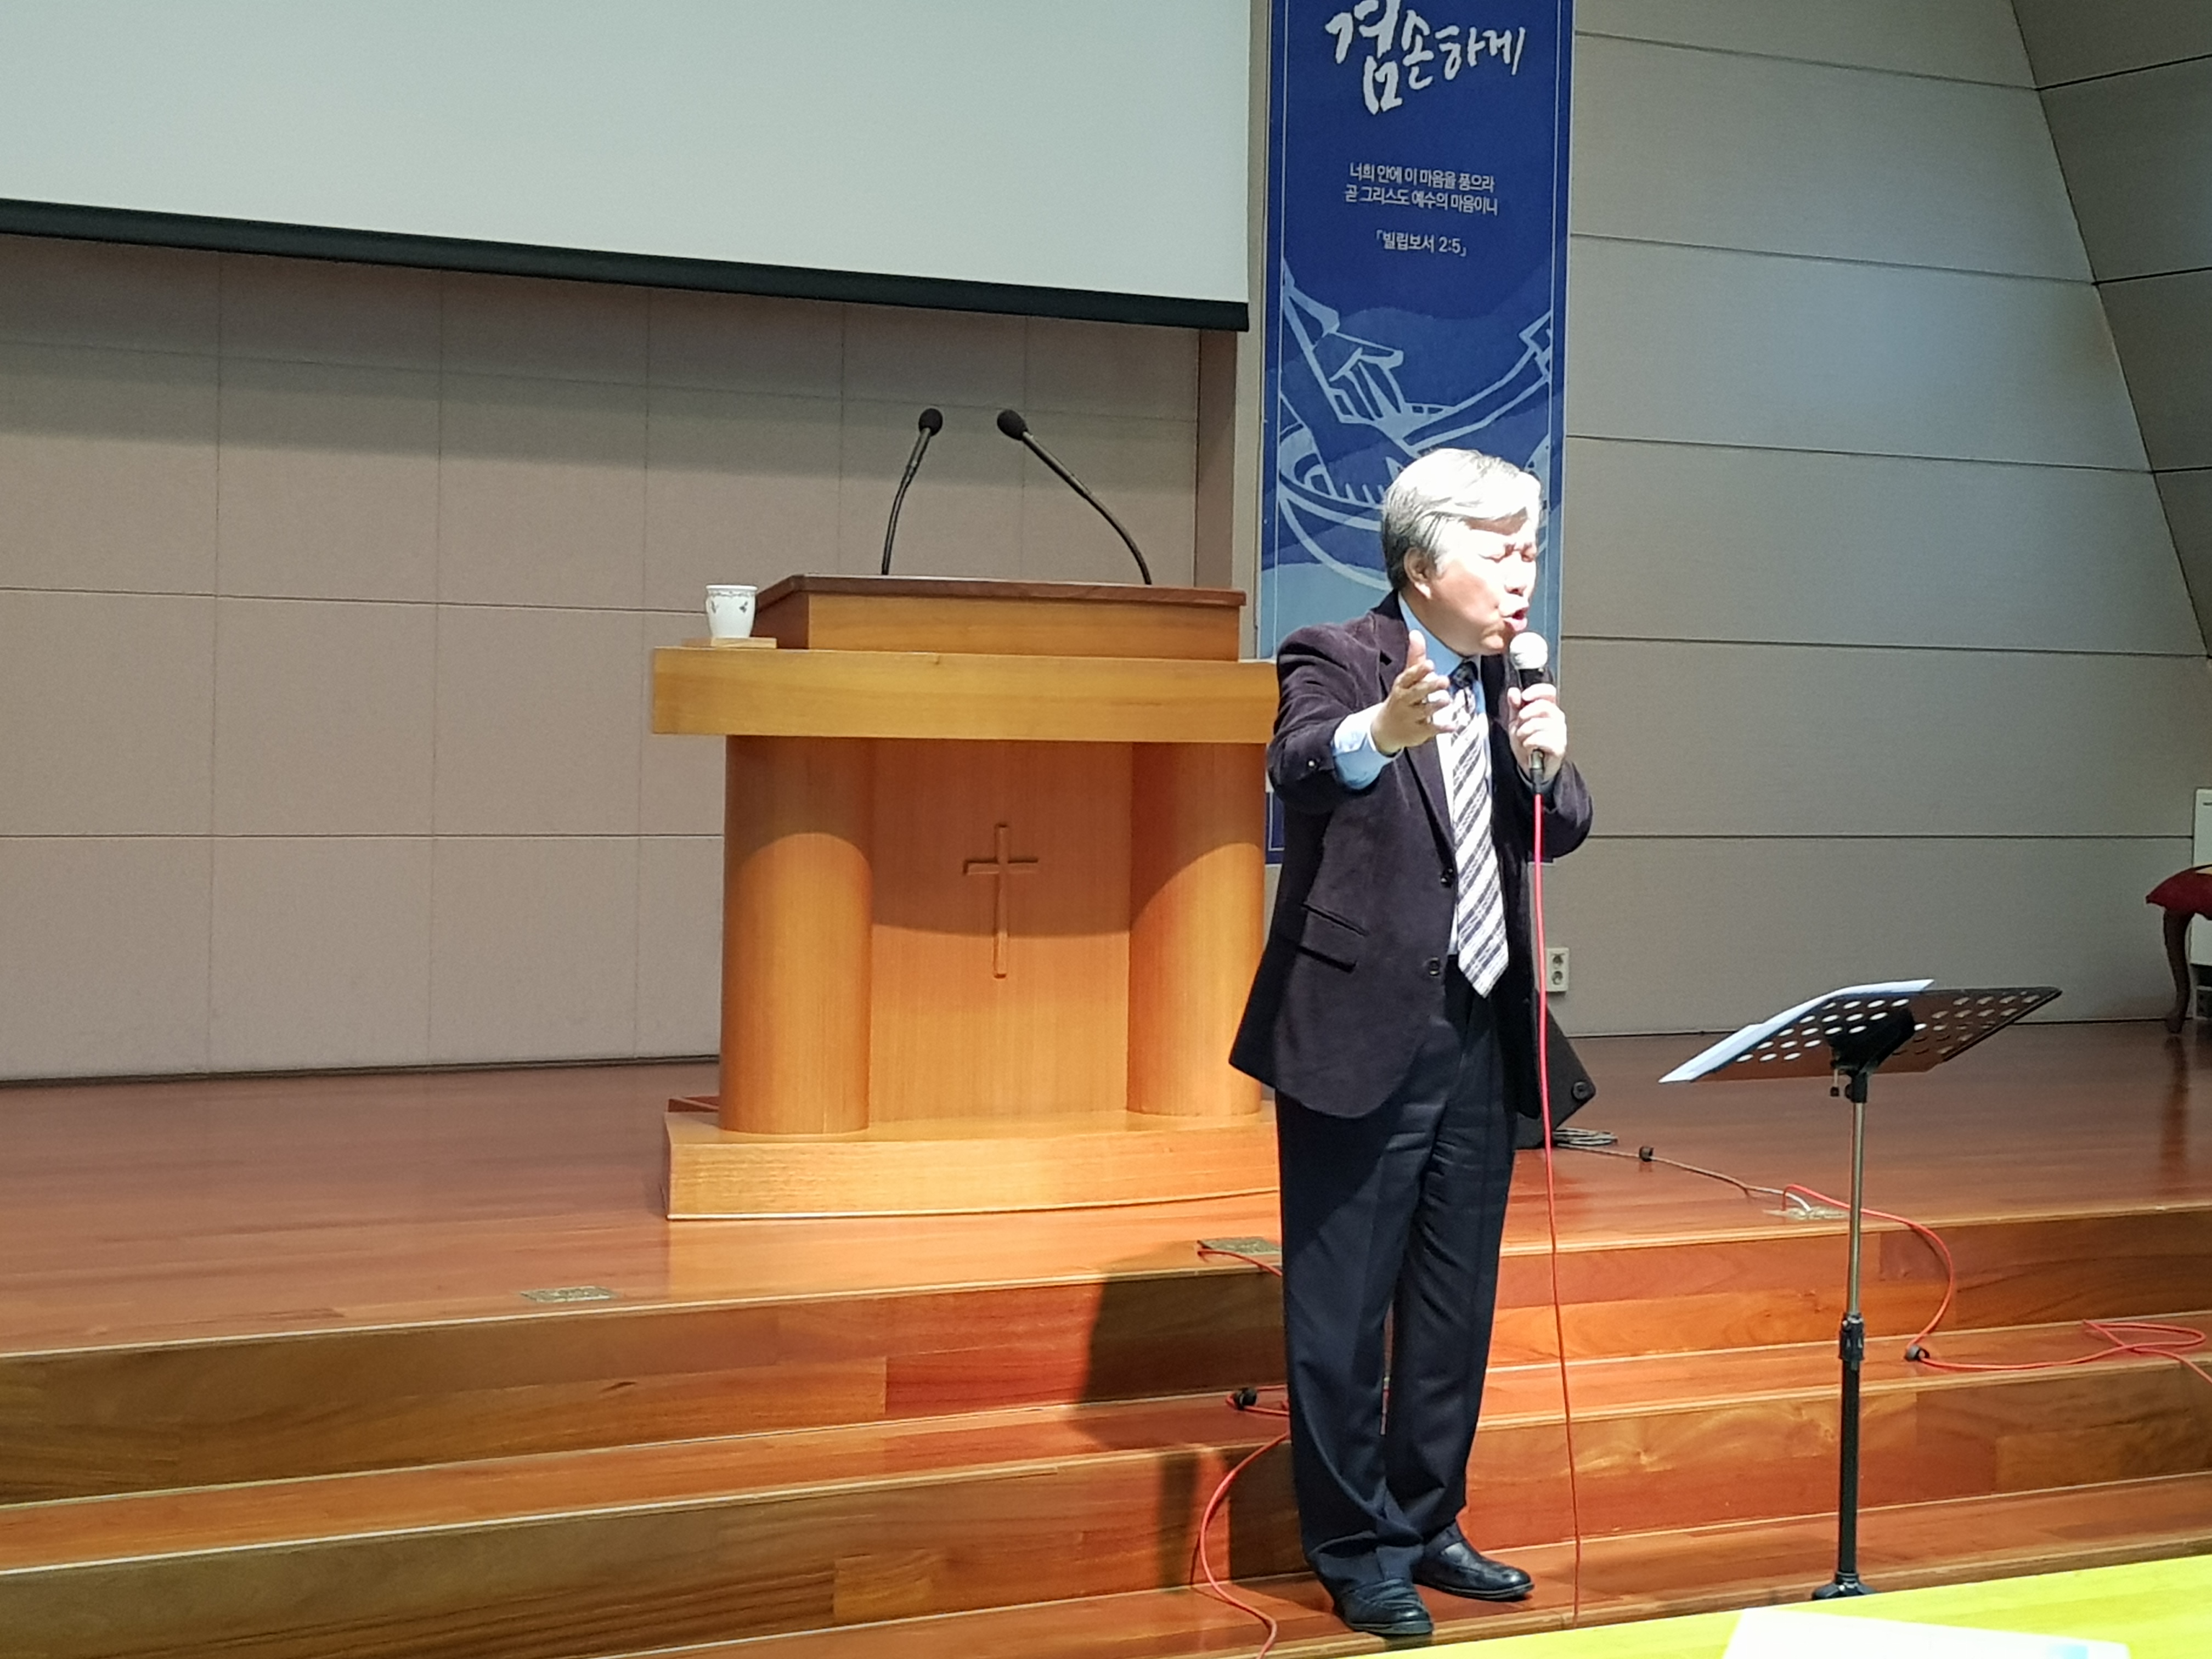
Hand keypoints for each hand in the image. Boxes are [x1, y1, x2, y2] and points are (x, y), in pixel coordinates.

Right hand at [1372, 629, 1457, 754]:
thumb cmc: (1401, 698)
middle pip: (1416, 693)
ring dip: (1434, 705)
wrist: (1384, 729)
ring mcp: (1410, 717)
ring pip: (1423, 711)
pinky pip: (1430, 729)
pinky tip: (1453, 725)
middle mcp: (1404, 700)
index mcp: (1402, 685)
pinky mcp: (1417, 732)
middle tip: (1444, 680)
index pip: (1409, 677)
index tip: (1430, 664)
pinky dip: (1441, 728)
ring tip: (1446, 700)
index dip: (1419, 671)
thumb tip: (1416, 633)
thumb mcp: (1406, 678)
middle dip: (1429, 687)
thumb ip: (1415, 657)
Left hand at [1505, 683, 1566, 777]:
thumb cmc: (1526, 743)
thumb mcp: (1516, 722)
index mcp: (1549, 709)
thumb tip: (1513, 691)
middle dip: (1524, 715)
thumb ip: (1515, 706)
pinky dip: (1529, 742)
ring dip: (1523, 732)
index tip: (1524, 697)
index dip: (1537, 691)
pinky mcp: (1559, 747)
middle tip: (1518, 725)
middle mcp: (1558, 719)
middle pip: (1543, 706)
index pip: (1549, 692)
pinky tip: (1528, 747)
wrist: (1531, 768)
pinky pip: (1541, 738)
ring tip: (1522, 739)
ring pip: (1539, 723)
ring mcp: (1560, 733)